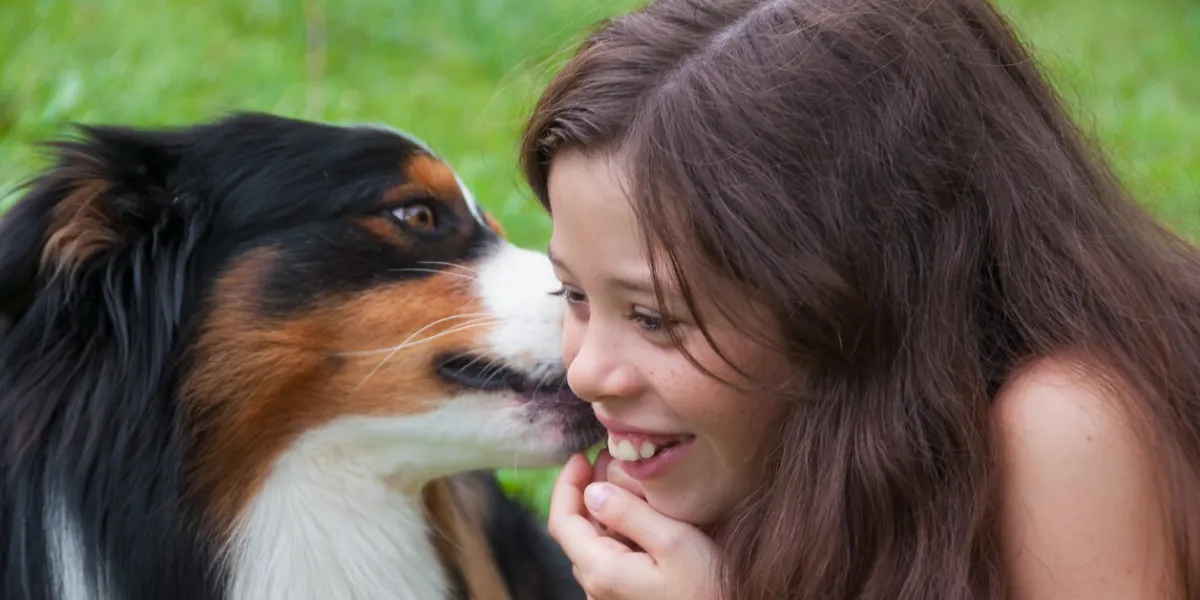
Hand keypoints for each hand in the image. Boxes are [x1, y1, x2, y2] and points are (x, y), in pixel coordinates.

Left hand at [548, 453, 720, 599]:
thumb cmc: (709, 588)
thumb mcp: (674, 541)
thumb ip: (630, 513)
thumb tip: (593, 490)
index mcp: (601, 570)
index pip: (562, 521)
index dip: (566, 484)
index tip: (580, 455)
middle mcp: (597, 585)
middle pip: (576, 530)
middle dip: (585, 489)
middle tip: (606, 457)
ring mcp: (611, 592)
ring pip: (593, 540)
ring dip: (600, 506)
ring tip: (620, 475)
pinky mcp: (627, 593)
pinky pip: (610, 553)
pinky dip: (615, 525)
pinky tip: (636, 509)